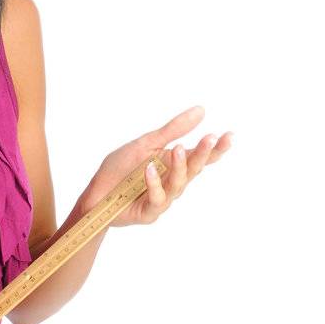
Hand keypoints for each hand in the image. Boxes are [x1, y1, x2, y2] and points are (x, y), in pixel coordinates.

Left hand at [81, 105, 232, 227]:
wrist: (95, 192)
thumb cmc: (120, 168)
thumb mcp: (146, 143)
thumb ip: (172, 130)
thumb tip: (201, 110)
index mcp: (174, 164)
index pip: (200, 157)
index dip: (216, 149)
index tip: (229, 136)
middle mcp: (173, 182)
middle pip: (194, 169)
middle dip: (203, 154)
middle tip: (210, 138)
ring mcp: (163, 198)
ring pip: (178, 184)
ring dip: (180, 166)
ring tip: (179, 149)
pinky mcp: (149, 213)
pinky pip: (157, 198)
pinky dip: (154, 183)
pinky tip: (149, 169)